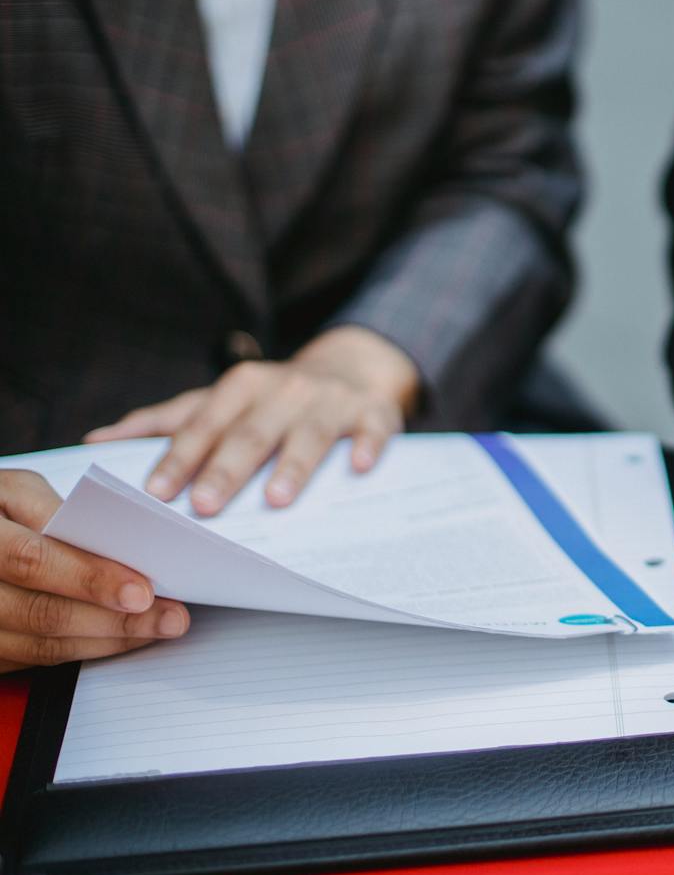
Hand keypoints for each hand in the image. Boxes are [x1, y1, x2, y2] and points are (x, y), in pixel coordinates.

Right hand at [0, 471, 189, 672]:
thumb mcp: (13, 491)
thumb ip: (55, 512)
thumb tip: (115, 543)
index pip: (33, 562)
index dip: (90, 579)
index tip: (143, 592)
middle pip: (44, 614)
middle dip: (116, 620)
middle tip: (171, 619)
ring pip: (43, 645)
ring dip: (108, 641)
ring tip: (158, 629)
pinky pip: (35, 659)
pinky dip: (84, 649)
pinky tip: (120, 638)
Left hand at [85, 326, 420, 515]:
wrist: (355, 368)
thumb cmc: (274, 399)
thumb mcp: (220, 401)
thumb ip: (165, 421)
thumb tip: (96, 441)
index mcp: (241, 387)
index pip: (203, 425)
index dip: (180, 458)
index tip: (157, 493)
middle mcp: (285, 389)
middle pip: (250, 433)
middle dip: (227, 469)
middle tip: (205, 506)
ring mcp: (331, 401)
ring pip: (308, 434)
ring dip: (292, 465)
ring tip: (275, 501)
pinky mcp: (375, 413)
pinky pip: (372, 430)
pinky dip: (366, 447)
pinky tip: (357, 467)